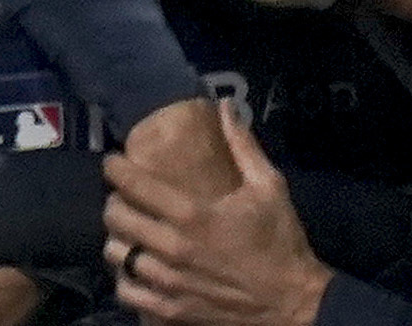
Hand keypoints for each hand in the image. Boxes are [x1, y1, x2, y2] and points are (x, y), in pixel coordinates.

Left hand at [104, 105, 334, 325]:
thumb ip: (243, 146)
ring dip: (119, 240)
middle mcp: (174, 247)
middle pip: (115, 217)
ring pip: (117, 253)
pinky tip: (137, 268)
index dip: (115, 167)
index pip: (131, 183)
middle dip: (115, 202)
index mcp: (193, 215)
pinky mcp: (171, 310)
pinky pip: (127, 291)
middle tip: (125, 198)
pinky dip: (126, 278)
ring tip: (130, 233)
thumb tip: (226, 106)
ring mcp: (170, 281)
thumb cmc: (281, 243)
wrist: (296, 303)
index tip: (116, 163)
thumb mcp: (270, 189)